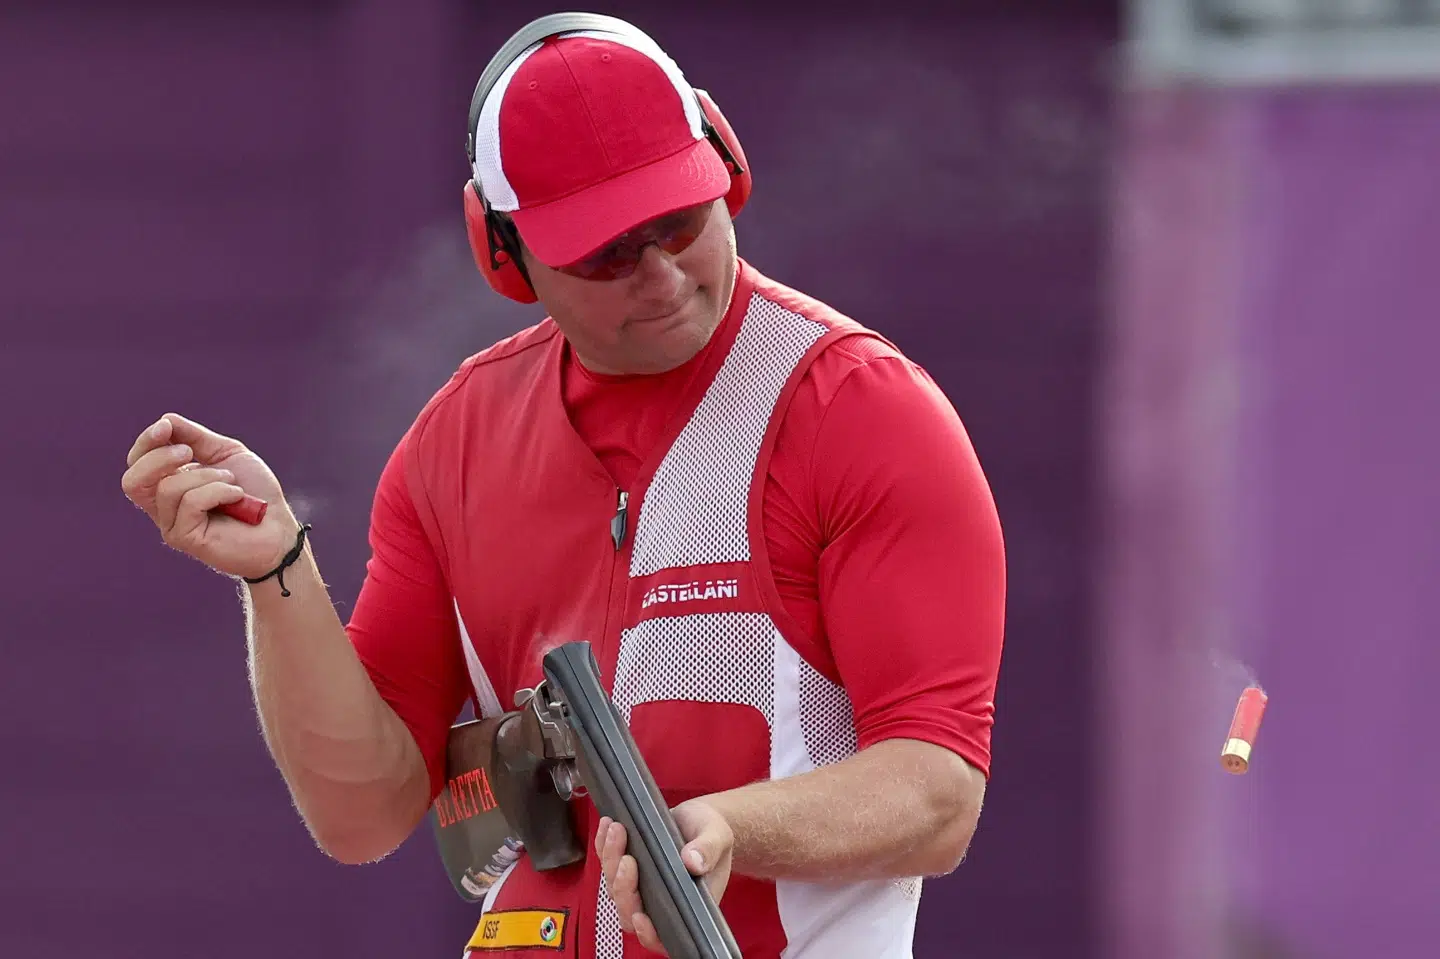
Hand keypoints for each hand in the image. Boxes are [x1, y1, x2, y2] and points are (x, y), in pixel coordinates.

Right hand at [122, 412, 296, 579]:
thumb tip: (166, 419)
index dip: (146, 442)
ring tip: (231, 482)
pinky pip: (190, 502)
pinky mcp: (185, 538)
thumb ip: (195, 437)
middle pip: (132, 481)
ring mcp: (172, 525)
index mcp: (168, 484)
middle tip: (189, 452)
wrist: (279, 528)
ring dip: (205, 476)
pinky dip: (218, 491)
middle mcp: (163, 507)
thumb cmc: (255, 492)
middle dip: (158, 458)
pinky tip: (237, 498)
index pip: (137, 463)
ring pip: (167, 488)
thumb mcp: (225, 454)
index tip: (166, 426)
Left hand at [595, 799, 733, 954]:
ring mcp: (640, 885)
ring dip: (611, 860)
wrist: (700, 820)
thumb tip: (693, 862)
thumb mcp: (717, 838)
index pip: (661, 934)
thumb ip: (707, 851)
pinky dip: (603, 846)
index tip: (640, 917)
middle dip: (624, 887)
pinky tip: (606, 827)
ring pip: (615, 887)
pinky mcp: (627, 866)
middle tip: (628, 859)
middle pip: (630, 910)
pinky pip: (608, 862)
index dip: (647, 933)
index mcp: (684, 905)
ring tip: (617, 831)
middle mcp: (658, 901)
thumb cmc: (713, 835)